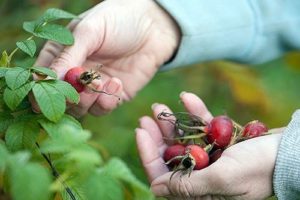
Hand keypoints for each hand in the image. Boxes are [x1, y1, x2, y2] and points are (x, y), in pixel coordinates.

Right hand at [35, 0, 179, 116]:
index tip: (46, 94)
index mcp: (61, 54)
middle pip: (60, 99)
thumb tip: (45, 79)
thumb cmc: (118, 20)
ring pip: (80, 108)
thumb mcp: (89, 31)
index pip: (42, 77)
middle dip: (69, 96)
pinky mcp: (112, 96)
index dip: (41, 89)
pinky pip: (102, 109)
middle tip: (83, 84)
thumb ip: (68, 55)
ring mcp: (93, 86)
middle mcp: (74, 73)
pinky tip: (117, 84)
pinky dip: (106, 101)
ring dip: (88, 100)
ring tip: (102, 82)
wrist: (153, 27)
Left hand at [136, 92, 282, 199]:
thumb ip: (188, 186)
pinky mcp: (222, 143)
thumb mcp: (222, 179)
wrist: (291, 152)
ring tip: (159, 106)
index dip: (149, 154)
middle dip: (158, 135)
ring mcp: (212, 158)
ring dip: (172, 122)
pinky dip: (195, 113)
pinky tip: (186, 97)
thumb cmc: (259, 168)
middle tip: (148, 116)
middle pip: (171, 156)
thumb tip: (155, 188)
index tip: (140, 131)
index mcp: (200, 192)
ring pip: (184, 140)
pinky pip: (203, 127)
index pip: (164, 176)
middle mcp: (203, 176)